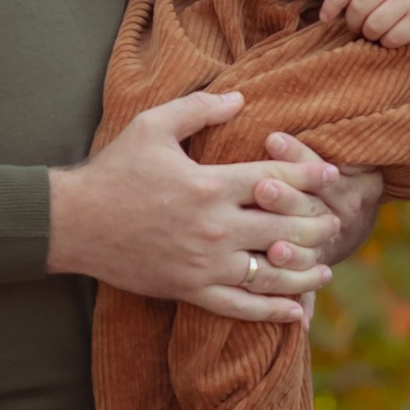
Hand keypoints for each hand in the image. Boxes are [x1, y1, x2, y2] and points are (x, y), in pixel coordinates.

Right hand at [45, 92, 331, 324]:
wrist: (73, 223)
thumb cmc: (113, 171)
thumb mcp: (152, 126)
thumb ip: (199, 108)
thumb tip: (240, 98)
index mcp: (211, 184)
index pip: (277, 179)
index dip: (309, 175)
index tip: (332, 176)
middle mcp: (215, 227)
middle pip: (285, 227)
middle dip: (317, 225)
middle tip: (336, 222)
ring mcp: (205, 263)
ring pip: (271, 272)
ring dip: (305, 272)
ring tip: (326, 269)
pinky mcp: (190, 290)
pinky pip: (241, 307)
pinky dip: (273, 312)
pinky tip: (296, 311)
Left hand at [254, 135, 386, 274]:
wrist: (350, 218)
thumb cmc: (328, 173)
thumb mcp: (338, 154)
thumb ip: (312, 141)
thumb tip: (259, 101)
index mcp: (352, 180)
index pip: (321, 168)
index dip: (298, 155)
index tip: (272, 139)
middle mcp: (342, 212)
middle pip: (313, 207)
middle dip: (287, 199)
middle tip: (262, 188)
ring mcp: (328, 241)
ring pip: (311, 243)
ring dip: (292, 244)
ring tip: (272, 244)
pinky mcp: (314, 267)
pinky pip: (306, 274)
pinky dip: (295, 275)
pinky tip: (274, 267)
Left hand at [320, 0, 409, 47]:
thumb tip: (330, 14)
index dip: (332, 4)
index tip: (325, 19)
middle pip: (358, 9)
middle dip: (354, 24)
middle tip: (361, 28)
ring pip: (373, 26)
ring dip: (371, 35)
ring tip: (378, 31)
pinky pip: (392, 38)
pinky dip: (388, 42)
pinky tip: (394, 35)